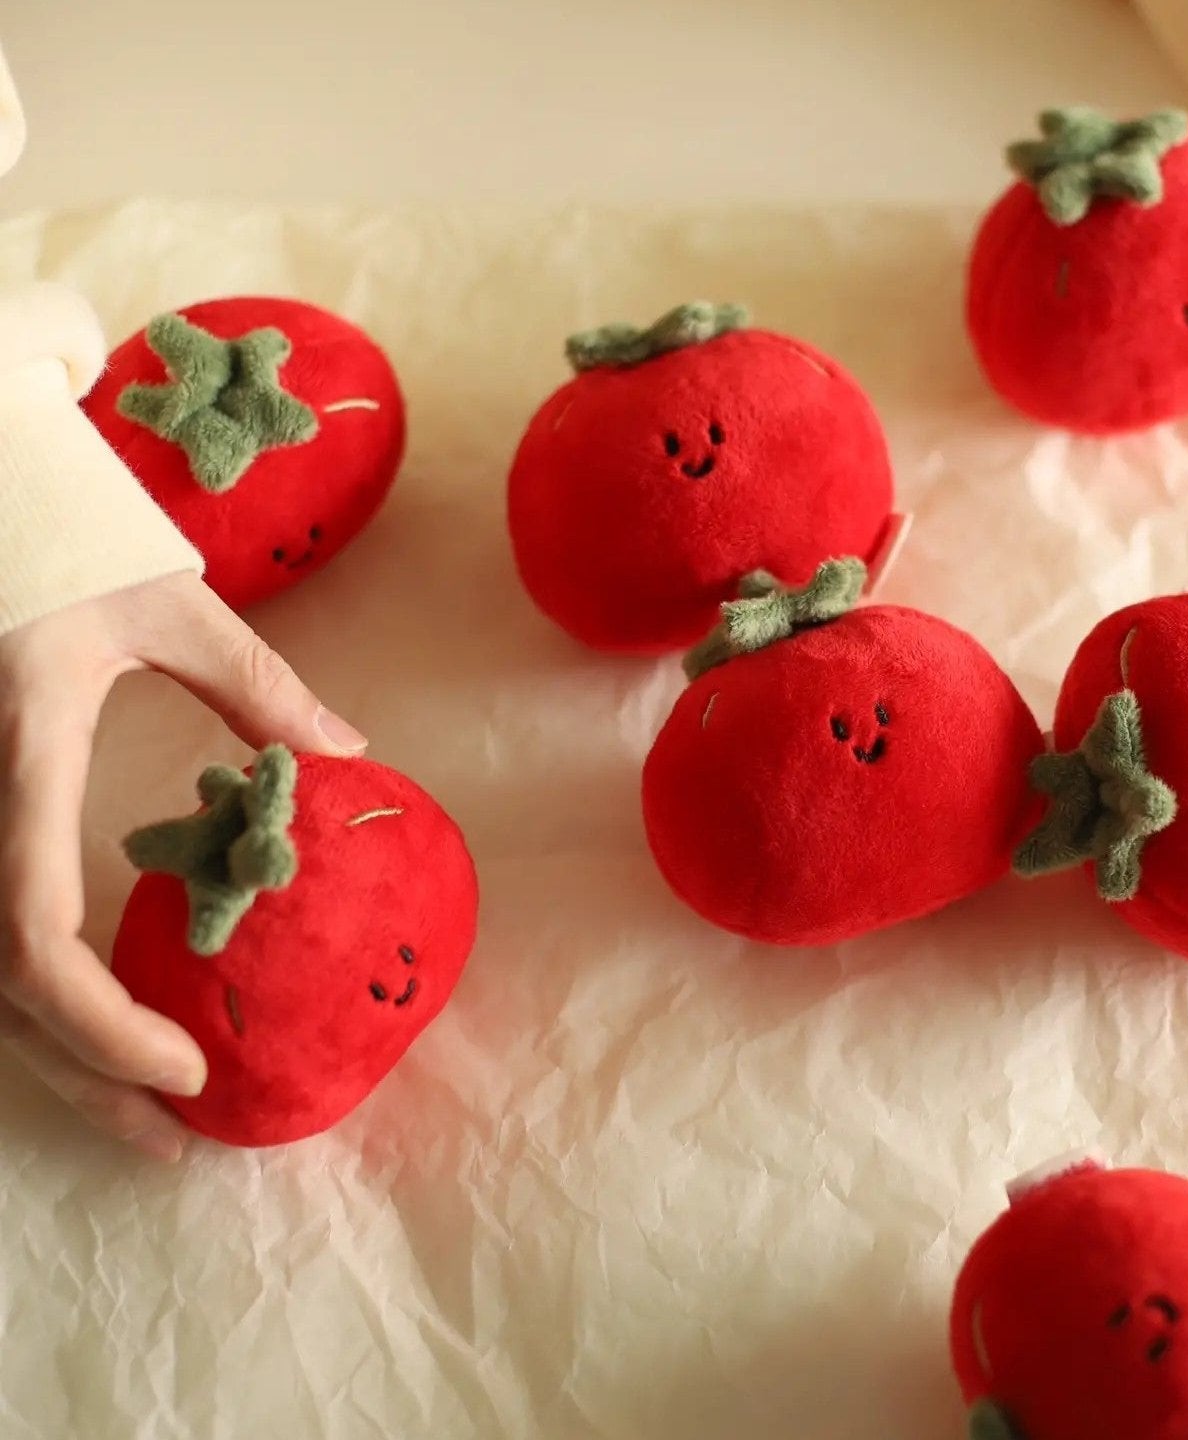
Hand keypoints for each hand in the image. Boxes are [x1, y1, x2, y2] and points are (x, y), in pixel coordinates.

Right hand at [0, 572, 366, 1160]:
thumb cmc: (60, 536)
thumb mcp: (165, 601)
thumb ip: (257, 683)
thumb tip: (349, 759)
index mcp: (17, 760)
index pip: (34, 934)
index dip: (101, 1024)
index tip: (190, 1070)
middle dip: (81, 1075)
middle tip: (180, 1132)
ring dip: (55, 1053)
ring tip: (147, 1103)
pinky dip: (38, 997)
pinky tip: (98, 1021)